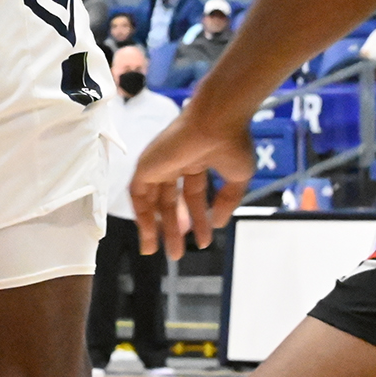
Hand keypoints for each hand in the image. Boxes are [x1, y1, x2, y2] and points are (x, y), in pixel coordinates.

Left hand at [128, 110, 254, 259]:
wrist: (218, 122)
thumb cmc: (231, 144)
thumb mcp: (237, 178)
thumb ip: (226, 201)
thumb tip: (217, 224)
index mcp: (195, 161)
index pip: (192, 196)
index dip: (197, 219)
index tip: (205, 241)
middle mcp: (174, 163)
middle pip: (169, 201)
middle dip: (174, 228)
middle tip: (177, 254)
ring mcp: (158, 164)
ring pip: (152, 200)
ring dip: (156, 227)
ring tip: (160, 252)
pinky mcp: (146, 165)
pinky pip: (138, 194)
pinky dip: (141, 214)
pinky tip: (149, 234)